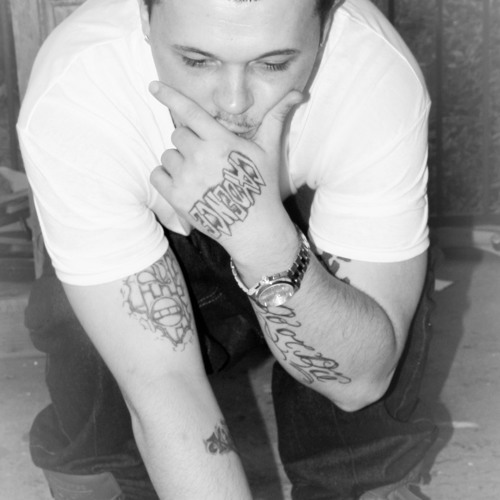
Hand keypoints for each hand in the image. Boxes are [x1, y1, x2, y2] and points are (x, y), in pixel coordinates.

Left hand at [150, 82, 302, 259]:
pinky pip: (157, 175)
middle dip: (189, 142)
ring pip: (168, 155)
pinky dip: (166, 177)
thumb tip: (298, 93)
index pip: (190, 112)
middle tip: (207, 159)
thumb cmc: (262, 187)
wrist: (254, 228)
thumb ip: (275, 119)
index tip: (154, 86)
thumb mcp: (269, 152)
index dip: (170, 96)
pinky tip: (185, 186)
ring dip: (179, 162)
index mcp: (221, 142)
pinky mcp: (176, 198)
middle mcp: (200, 157)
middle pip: (178, 134)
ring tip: (199, 176)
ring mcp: (186, 178)